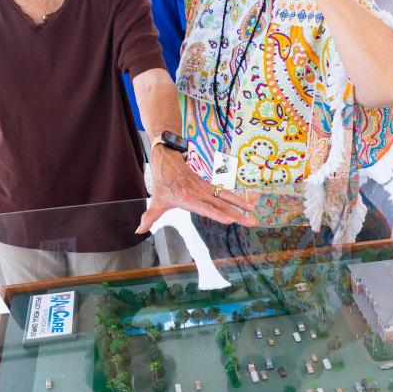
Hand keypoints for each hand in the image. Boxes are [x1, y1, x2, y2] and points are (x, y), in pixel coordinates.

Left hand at [136, 146, 258, 233]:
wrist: (169, 160)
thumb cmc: (163, 182)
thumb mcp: (156, 200)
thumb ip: (149, 218)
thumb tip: (138, 231)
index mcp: (187, 198)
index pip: (204, 208)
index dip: (217, 214)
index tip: (230, 219)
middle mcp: (199, 193)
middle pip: (221, 204)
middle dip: (237, 214)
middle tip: (251, 222)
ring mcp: (206, 189)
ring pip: (226, 198)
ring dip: (241, 207)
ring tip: (254, 216)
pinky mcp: (210, 187)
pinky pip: (226, 194)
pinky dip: (238, 200)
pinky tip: (249, 206)